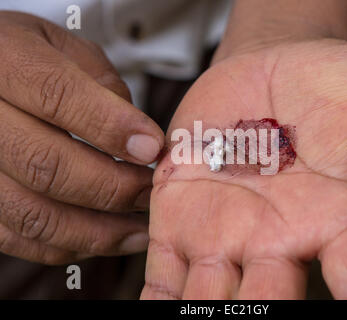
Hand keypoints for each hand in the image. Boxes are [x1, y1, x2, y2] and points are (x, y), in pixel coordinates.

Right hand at [0, 12, 163, 263]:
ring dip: (98, 230)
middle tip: (152, 192)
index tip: (153, 148)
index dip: (111, 127)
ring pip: (33, 214)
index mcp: (3, 61)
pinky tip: (105, 237)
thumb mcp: (61, 46)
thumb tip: (139, 139)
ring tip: (141, 230)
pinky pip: (19, 238)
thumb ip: (101, 83)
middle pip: (46, 165)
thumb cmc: (25, 58)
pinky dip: (69, 245)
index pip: (57, 95)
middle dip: (114, 187)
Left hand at [141, 39, 346, 298]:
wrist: (266, 74)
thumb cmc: (330, 85)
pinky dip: (157, 304)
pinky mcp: (178, 222)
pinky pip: (164, 277)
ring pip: (214, 303)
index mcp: (335, 222)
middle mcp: (279, 243)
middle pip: (276, 305)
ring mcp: (224, 238)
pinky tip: (151, 317)